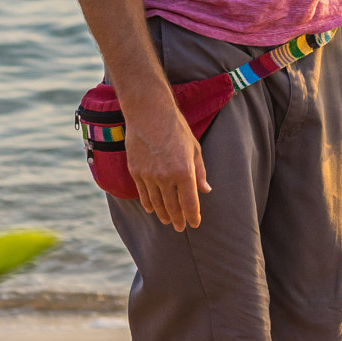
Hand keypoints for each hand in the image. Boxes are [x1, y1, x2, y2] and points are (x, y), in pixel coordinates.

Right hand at [124, 100, 210, 230]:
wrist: (149, 113)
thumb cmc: (176, 128)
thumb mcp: (194, 149)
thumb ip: (199, 172)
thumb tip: (206, 190)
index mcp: (184, 171)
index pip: (190, 203)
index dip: (193, 216)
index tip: (195, 224)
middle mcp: (166, 177)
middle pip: (173, 206)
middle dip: (178, 219)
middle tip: (180, 227)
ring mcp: (148, 175)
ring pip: (157, 203)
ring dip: (163, 214)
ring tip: (167, 221)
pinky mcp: (135, 171)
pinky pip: (143, 194)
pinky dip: (149, 203)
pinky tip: (153, 209)